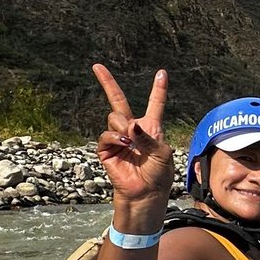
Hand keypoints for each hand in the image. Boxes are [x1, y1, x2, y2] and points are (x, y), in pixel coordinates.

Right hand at [92, 64, 171, 206]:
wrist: (146, 193)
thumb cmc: (158, 174)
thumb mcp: (162, 153)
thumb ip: (148, 137)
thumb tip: (130, 126)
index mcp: (151, 127)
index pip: (155, 104)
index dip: (158, 89)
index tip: (162, 73)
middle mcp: (133, 129)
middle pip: (118, 100)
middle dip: (107, 82)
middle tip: (96, 66)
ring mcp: (118, 138)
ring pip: (114, 117)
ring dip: (123, 126)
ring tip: (131, 142)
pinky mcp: (106, 149)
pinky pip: (106, 135)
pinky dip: (115, 138)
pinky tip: (124, 146)